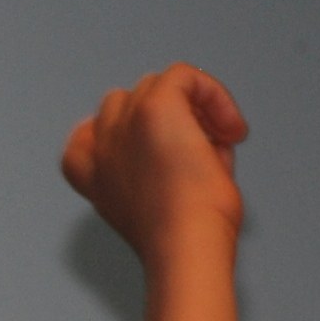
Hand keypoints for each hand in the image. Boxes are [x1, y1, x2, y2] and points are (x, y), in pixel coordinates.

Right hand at [64, 65, 245, 266]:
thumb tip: (204, 130)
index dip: (129, 131)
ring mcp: (122, 124)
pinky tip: (230, 132)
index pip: (88, 131)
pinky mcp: (154, 109)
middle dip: (166, 116)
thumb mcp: (160, 197)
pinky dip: (213, 94)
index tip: (165, 148)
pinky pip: (185, 75)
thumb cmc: (181, 237)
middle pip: (128, 100)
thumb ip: (162, 161)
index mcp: (89, 174)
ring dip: (191, 105)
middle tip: (204, 145)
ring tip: (219, 139)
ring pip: (157, 84)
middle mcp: (98, 145)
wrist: (183, 245)